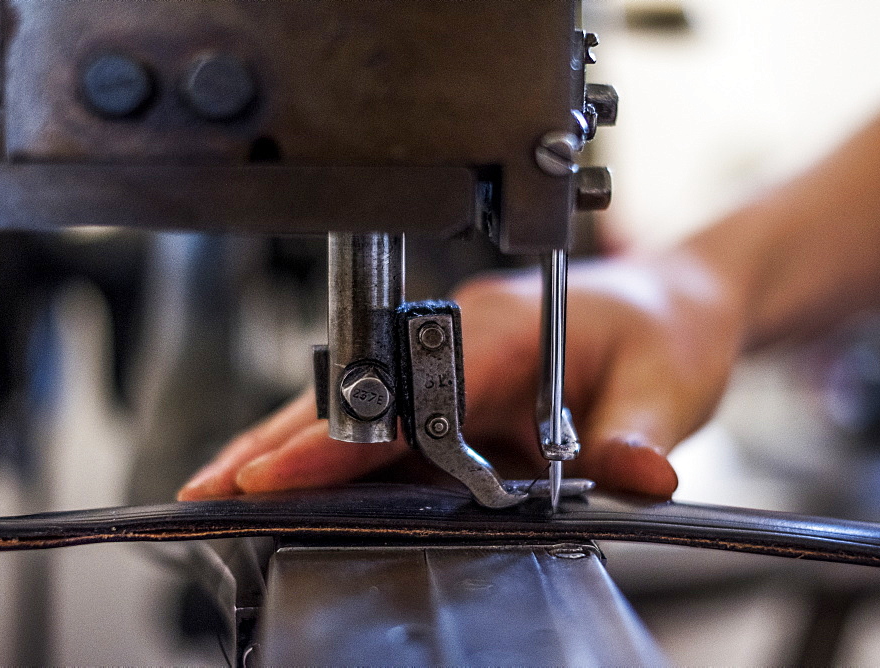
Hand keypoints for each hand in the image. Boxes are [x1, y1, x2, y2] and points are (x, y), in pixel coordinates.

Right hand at [178, 252, 744, 500]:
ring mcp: (449, 362)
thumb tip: (630, 476)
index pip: (400, 390)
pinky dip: (336, 456)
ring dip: (291, 448)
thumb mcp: (665, 379)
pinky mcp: (453, 388)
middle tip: (208, 488)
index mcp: (501, 327)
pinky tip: (299, 487)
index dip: (334, 437)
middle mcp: (459, 338)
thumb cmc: (662, 326)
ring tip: (226, 492)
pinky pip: (386, 425)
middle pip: (352, 392)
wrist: (671, 303)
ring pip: (356, 406)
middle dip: (276, 442)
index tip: (272, 472)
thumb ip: (638, 429)